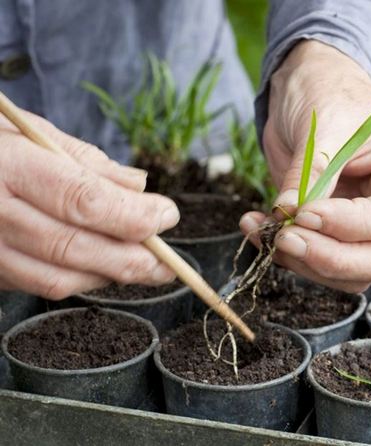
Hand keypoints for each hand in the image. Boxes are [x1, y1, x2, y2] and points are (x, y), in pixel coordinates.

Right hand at [0, 108, 179, 298]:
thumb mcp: (25, 128)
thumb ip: (83, 158)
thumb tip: (138, 185)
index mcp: (5, 165)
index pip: (81, 199)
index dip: (132, 214)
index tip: (167, 214)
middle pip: (73, 247)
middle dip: (130, 259)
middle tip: (168, 262)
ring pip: (56, 277)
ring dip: (108, 276)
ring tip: (144, 268)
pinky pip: (34, 283)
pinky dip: (76, 279)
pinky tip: (101, 268)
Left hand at [240, 41, 370, 292]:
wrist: (314, 93)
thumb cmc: (330, 96)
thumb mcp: (322, 125)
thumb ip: (309, 173)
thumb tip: (287, 214)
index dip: (348, 225)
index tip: (303, 213)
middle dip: (332, 259)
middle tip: (285, 239)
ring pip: (355, 276)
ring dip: (305, 263)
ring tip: (263, 231)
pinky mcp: (342, 239)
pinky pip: (325, 268)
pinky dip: (291, 259)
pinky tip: (260, 231)